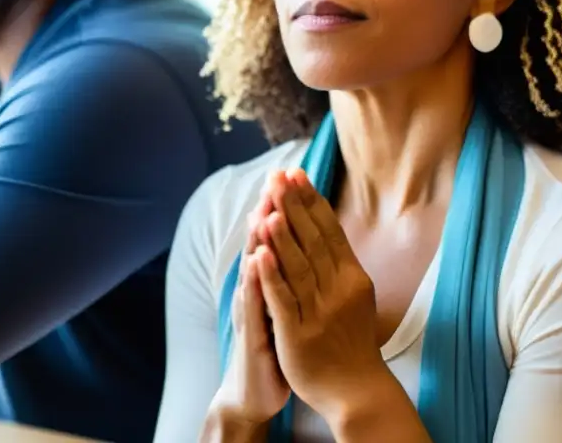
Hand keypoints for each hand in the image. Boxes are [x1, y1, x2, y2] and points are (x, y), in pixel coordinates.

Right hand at [200, 192, 289, 441]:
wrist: (256, 389)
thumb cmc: (277, 341)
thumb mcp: (289, 300)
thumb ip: (295, 270)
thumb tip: (311, 238)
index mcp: (271, 278)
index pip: (279, 235)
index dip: (287, 205)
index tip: (295, 173)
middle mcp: (257, 287)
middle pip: (264, 241)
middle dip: (272, 208)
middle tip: (277, 176)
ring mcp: (250, 308)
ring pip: (254, 267)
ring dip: (258, 236)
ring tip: (265, 206)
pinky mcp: (250, 333)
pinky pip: (252, 303)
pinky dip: (255, 279)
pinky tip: (257, 259)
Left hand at [255, 169, 388, 423]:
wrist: (357, 389)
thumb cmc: (352, 340)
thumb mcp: (356, 294)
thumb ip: (341, 263)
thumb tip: (328, 225)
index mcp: (352, 276)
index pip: (330, 230)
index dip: (312, 201)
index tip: (297, 174)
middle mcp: (339, 289)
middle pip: (314, 241)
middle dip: (294, 207)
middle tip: (279, 177)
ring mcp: (319, 312)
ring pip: (299, 267)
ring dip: (283, 235)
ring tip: (269, 207)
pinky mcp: (299, 335)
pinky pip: (283, 301)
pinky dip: (271, 276)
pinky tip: (259, 255)